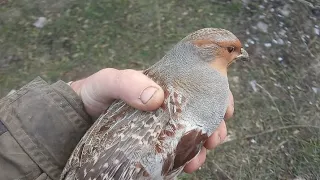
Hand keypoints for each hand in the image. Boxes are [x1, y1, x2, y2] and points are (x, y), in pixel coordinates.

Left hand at [70, 68, 233, 172]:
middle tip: (214, 140)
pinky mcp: (153, 143)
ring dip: (201, 147)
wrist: (76, 117)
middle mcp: (168, 105)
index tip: (226, 111)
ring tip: (197, 160)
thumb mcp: (109, 81)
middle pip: (202, 114)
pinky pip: (176, 151)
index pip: (199, 86)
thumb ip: (128, 82)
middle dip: (214, 127)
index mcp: (165, 85)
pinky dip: (185, 158)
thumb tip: (157, 97)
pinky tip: (185, 166)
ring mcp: (162, 126)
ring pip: (192, 135)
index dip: (218, 97)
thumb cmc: (94, 94)